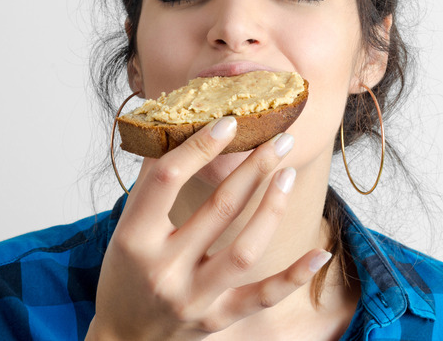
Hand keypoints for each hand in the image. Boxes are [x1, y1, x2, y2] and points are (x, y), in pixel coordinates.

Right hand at [85, 117, 330, 340]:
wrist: (122, 337)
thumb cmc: (124, 274)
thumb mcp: (125, 230)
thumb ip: (151, 186)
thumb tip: (175, 127)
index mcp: (134, 239)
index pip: (167, 179)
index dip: (200, 146)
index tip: (229, 122)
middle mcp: (163, 269)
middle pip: (218, 209)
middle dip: (253, 168)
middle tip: (279, 138)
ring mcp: (193, 297)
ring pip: (244, 250)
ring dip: (271, 208)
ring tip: (289, 174)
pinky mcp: (216, 319)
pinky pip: (262, 297)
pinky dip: (293, 276)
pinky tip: (321, 252)